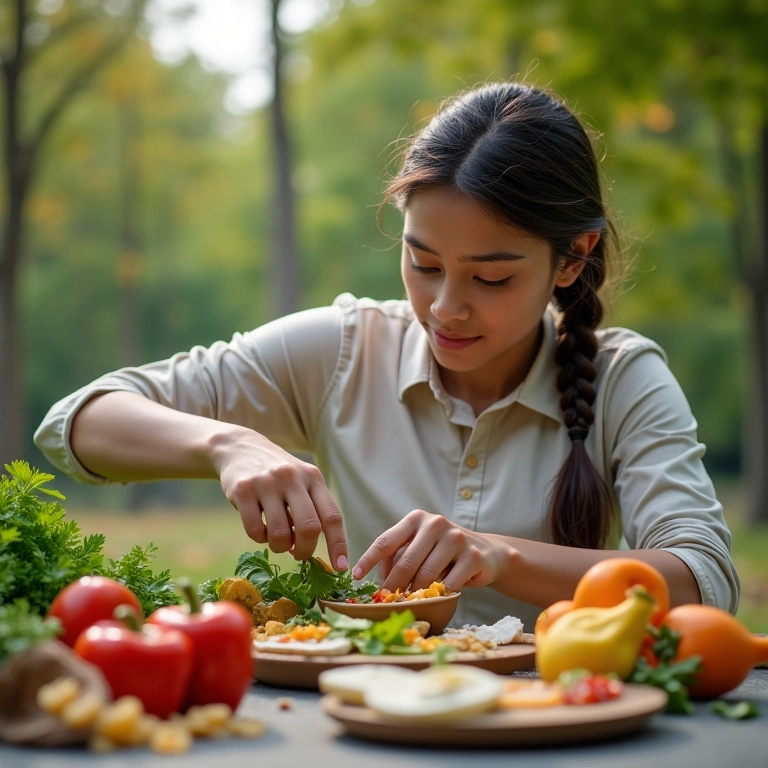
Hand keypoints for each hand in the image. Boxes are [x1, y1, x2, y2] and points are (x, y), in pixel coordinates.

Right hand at [212, 430, 347, 569]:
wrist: (239, 448)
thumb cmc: (277, 474)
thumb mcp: (301, 480)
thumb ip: (312, 508)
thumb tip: (317, 549)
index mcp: (313, 477)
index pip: (332, 516)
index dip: (338, 544)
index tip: (340, 567)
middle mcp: (292, 478)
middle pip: (309, 528)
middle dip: (306, 551)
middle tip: (299, 554)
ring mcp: (267, 483)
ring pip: (280, 534)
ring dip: (280, 547)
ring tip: (277, 540)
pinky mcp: (243, 490)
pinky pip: (255, 530)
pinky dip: (259, 538)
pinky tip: (260, 527)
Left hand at [351, 510, 509, 592]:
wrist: (487, 554)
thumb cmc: (444, 553)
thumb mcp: (419, 548)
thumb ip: (398, 558)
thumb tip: (377, 582)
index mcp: (416, 519)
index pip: (386, 541)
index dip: (368, 560)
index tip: (356, 577)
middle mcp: (435, 523)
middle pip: (405, 562)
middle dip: (393, 586)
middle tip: (385, 602)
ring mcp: (456, 538)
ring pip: (426, 575)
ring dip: (416, 593)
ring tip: (411, 603)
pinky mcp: (472, 556)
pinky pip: (448, 583)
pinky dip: (439, 595)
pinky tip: (437, 598)